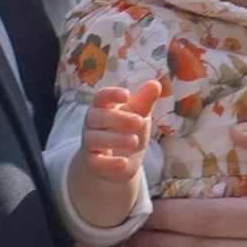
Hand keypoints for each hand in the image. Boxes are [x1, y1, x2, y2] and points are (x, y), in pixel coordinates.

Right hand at [70, 75, 159, 229]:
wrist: (121, 161)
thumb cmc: (128, 131)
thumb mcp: (139, 115)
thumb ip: (145, 101)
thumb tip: (156, 83)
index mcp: (103, 107)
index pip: (100, 97)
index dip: (111, 94)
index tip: (127, 95)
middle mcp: (92, 124)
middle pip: (96, 117)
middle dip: (117, 119)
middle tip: (139, 122)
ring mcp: (90, 143)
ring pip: (94, 138)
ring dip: (115, 139)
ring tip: (134, 141)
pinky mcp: (92, 162)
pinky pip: (96, 162)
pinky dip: (109, 163)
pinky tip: (123, 162)